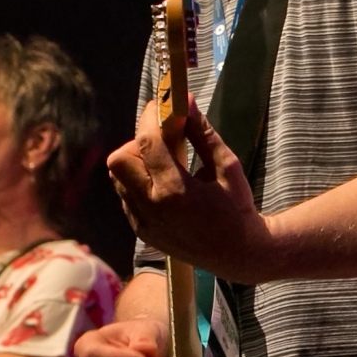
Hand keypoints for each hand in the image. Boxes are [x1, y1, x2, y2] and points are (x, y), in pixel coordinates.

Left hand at [108, 100, 273, 282]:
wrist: (238, 255)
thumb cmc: (237, 208)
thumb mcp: (227, 166)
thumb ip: (202, 133)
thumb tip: (185, 102)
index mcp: (176, 191)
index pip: (147, 142)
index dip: (150, 117)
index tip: (159, 105)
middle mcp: (153, 209)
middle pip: (119, 160)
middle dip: (138, 143)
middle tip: (163, 142)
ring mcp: (143, 223)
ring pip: (118, 179)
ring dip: (136, 164)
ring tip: (166, 165)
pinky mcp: (142, 232)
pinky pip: (126, 197)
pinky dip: (139, 184)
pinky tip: (165, 186)